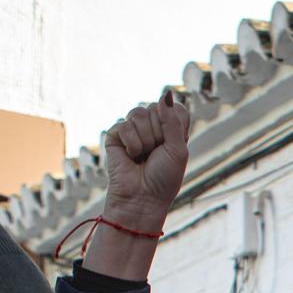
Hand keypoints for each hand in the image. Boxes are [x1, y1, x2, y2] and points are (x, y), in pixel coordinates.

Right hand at [102, 91, 191, 230]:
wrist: (143, 198)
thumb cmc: (164, 178)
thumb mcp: (177, 149)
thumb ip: (173, 121)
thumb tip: (166, 93)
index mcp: (170, 128)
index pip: (176, 109)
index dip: (176, 126)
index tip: (173, 146)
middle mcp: (151, 126)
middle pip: (157, 108)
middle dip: (159, 135)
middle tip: (155, 155)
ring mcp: (132, 128)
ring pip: (139, 113)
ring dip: (145, 140)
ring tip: (143, 156)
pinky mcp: (115, 135)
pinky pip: (124, 125)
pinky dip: (132, 144)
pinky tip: (131, 157)